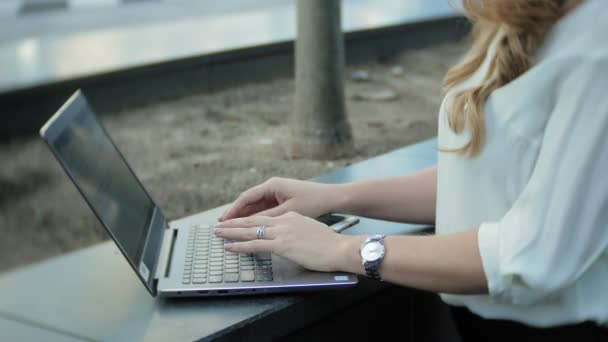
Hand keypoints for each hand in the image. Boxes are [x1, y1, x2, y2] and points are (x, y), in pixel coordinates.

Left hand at [214, 211, 356, 271]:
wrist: (339, 248)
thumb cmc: (330, 243)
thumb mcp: (311, 231)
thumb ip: (298, 232)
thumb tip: (292, 238)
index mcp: (291, 217)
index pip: (265, 217)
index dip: (249, 220)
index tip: (238, 222)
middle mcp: (284, 221)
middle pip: (253, 220)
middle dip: (234, 223)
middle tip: (220, 224)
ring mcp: (282, 232)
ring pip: (250, 230)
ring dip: (231, 232)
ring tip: (218, 233)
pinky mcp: (281, 245)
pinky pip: (255, 245)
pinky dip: (240, 246)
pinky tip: (229, 247)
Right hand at [219, 177, 341, 220]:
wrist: (332, 198)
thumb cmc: (313, 202)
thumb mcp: (288, 211)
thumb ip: (267, 218)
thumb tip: (249, 226)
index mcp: (272, 185)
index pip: (246, 198)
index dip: (234, 210)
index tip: (223, 221)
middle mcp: (273, 187)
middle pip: (248, 202)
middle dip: (236, 214)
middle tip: (221, 225)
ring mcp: (277, 194)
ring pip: (256, 206)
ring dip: (244, 217)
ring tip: (231, 227)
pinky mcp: (283, 200)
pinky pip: (264, 210)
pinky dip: (256, 218)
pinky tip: (249, 227)